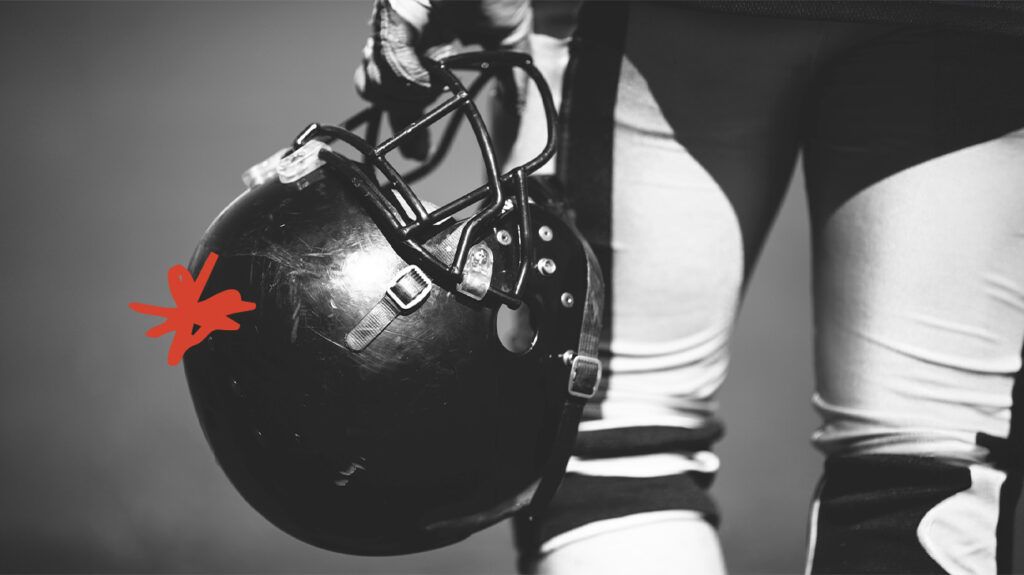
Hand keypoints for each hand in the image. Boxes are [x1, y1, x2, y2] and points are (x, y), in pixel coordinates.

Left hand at [354, 0, 531, 159]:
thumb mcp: (507, 37)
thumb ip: (509, 76)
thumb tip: (518, 110)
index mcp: (426, 37)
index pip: (404, 87)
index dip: (409, 120)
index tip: (419, 151)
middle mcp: (401, 32)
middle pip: (381, 88)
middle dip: (400, 114)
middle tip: (420, 136)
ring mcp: (392, 23)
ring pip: (379, 81)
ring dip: (410, 93)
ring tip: (439, 78)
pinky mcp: (391, 15)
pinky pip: (391, 63)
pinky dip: (413, 78)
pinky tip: (435, 71)